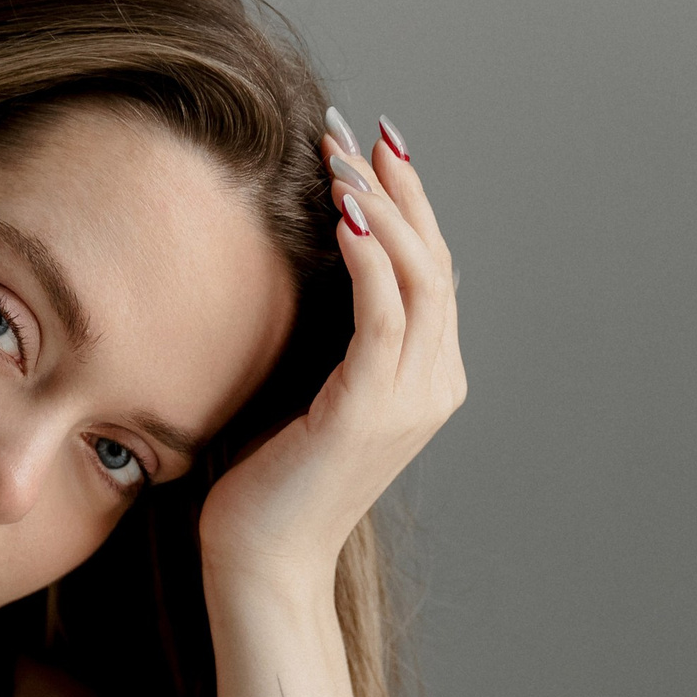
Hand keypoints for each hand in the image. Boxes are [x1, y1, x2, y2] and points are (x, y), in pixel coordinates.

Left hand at [198, 114, 466, 593]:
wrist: (261, 564)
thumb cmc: (268, 485)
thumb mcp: (308, 394)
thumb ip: (328, 337)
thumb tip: (308, 264)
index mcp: (427, 380)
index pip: (431, 271)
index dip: (408, 203)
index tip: (371, 149)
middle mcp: (434, 385)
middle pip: (434, 260)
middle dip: (399, 188)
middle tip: (357, 132)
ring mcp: (411, 398)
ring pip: (416, 275)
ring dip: (380, 206)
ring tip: (340, 157)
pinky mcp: (371, 409)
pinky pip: (382, 312)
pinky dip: (368, 255)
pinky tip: (343, 212)